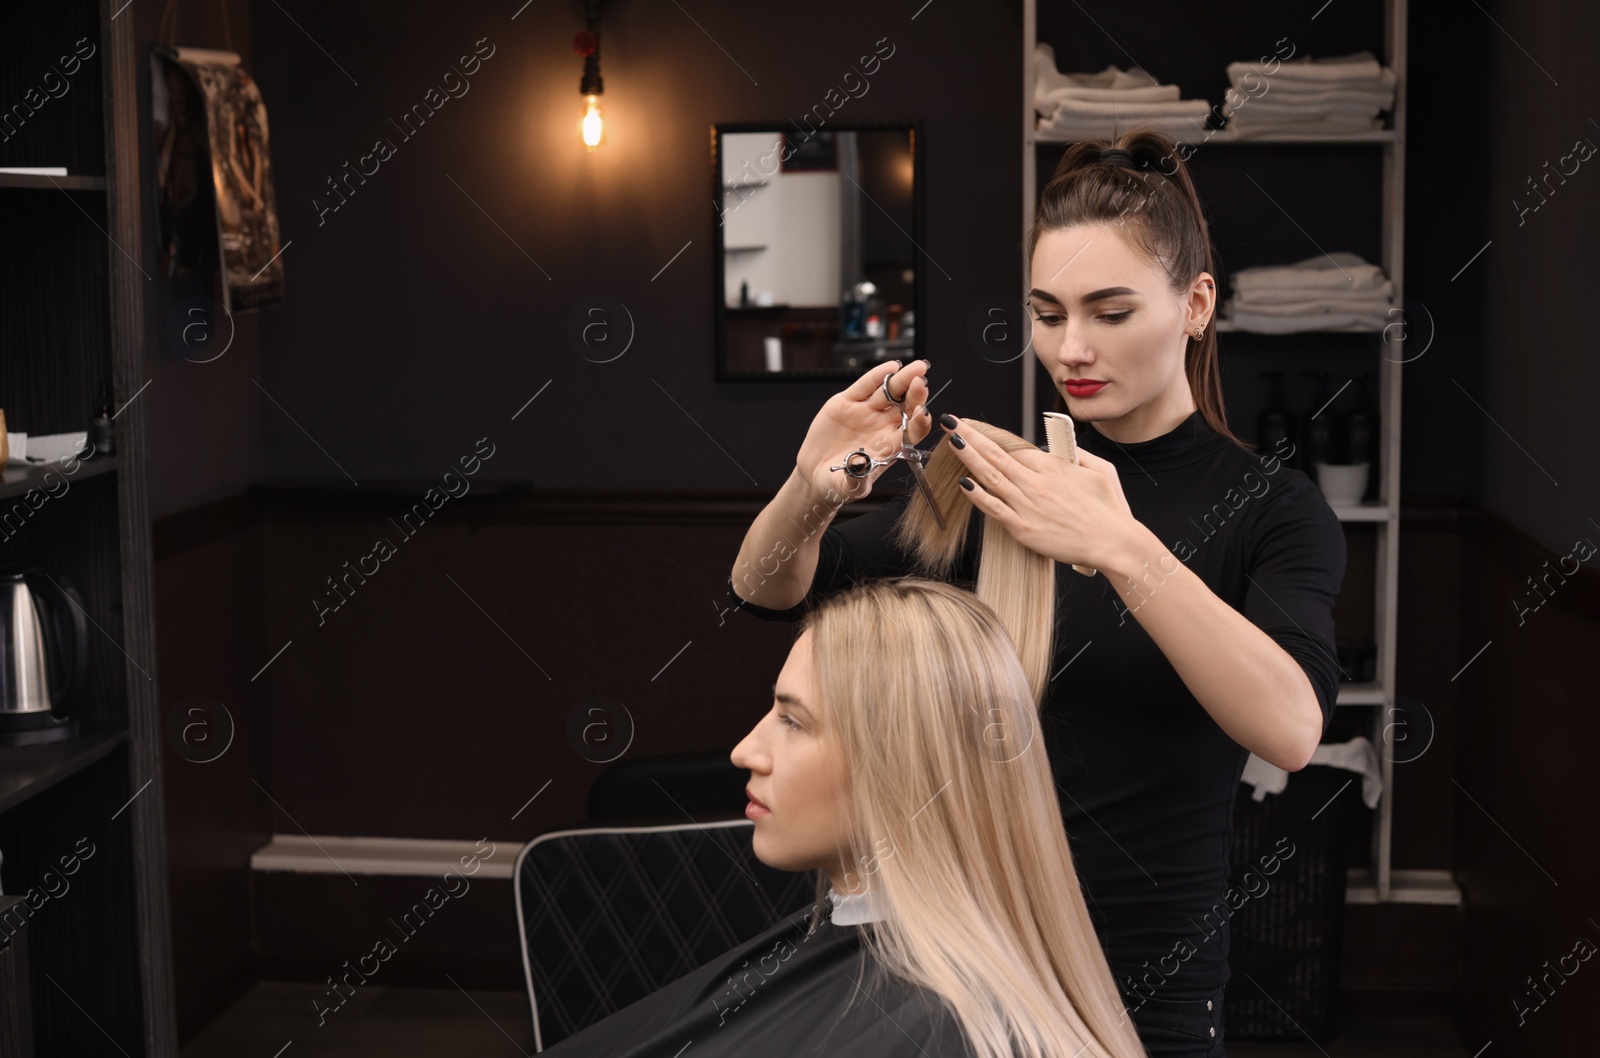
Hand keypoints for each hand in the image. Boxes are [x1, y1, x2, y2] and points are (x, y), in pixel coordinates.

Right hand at [796, 360, 932, 502]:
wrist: (816, 474)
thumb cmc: (838, 483)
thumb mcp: (848, 487)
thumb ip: (855, 480)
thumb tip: (860, 466)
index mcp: (891, 446)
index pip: (912, 431)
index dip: (919, 421)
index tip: (924, 413)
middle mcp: (883, 426)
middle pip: (905, 407)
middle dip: (915, 395)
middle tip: (922, 383)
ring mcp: (867, 412)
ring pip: (889, 392)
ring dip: (903, 379)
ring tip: (916, 368)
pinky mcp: (848, 402)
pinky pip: (866, 386)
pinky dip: (877, 375)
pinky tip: (891, 367)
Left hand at [936, 413, 1141, 570]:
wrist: (1114, 543)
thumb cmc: (1110, 509)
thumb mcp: (1101, 469)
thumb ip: (1077, 454)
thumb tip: (1059, 448)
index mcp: (1054, 466)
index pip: (1016, 449)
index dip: (994, 441)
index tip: (976, 432)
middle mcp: (1036, 482)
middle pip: (996, 454)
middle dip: (971, 436)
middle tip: (951, 421)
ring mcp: (1027, 505)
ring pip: (991, 476)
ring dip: (968, 457)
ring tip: (951, 441)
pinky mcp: (1023, 528)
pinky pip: (994, 508)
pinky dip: (977, 495)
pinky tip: (963, 483)